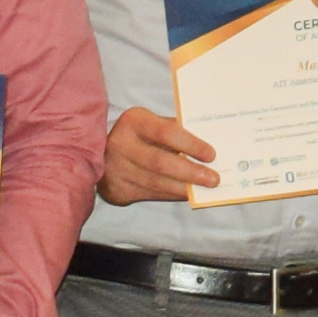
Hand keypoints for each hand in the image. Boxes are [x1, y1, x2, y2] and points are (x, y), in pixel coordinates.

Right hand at [98, 107, 220, 208]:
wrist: (103, 154)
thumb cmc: (140, 135)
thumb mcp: (153, 123)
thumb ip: (176, 132)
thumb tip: (209, 149)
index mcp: (134, 121)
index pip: (166, 133)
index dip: (190, 144)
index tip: (212, 155)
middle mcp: (120, 144)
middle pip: (160, 162)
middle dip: (190, 172)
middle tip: (214, 179)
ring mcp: (115, 169)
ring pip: (156, 183)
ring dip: (183, 188)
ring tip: (204, 189)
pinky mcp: (115, 190)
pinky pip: (149, 195)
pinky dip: (171, 195)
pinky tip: (186, 193)